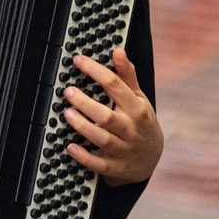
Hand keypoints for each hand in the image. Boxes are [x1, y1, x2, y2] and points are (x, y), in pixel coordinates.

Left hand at [64, 48, 161, 184]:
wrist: (151, 159)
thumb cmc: (141, 122)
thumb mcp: (139, 98)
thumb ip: (127, 76)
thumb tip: (118, 51)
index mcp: (136, 109)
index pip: (116, 86)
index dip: (96, 71)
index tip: (78, 61)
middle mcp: (130, 129)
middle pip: (107, 115)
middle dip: (86, 103)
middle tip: (68, 91)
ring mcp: (123, 150)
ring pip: (101, 138)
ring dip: (83, 127)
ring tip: (67, 113)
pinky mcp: (115, 167)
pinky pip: (98, 164)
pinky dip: (84, 157)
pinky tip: (70, 146)